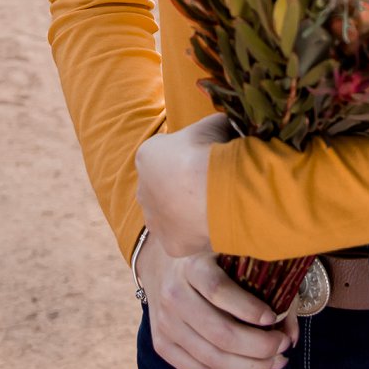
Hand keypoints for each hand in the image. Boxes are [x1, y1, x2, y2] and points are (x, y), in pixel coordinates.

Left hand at [135, 113, 231, 259]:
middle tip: (210, 184)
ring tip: (214, 206)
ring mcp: (154, 220)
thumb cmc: (211, 151)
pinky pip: (185, 238)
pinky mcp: (169, 244)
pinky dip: (198, 232)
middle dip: (183, 185)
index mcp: (147, 155)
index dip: (188, 154)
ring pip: (170, 215)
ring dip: (186, 212)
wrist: (212, 191)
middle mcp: (142, 189)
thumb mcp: (214, 124)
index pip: (165, 154)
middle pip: (163, 186)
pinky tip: (215, 224)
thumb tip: (226, 127)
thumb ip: (215, 126)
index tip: (206, 158)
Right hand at [136, 235, 300, 368]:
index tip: (274, 317)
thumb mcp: (233, 257)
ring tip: (274, 364)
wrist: (162, 266)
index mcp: (192, 265)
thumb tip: (291, 334)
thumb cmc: (211, 260)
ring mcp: (165, 323)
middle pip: (218, 332)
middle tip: (283, 347)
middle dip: (258, 346)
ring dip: (248, 367)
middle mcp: (173, 294)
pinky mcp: (161, 345)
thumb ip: (265, 285)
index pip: (218, 290)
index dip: (248, 308)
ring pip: (210, 357)